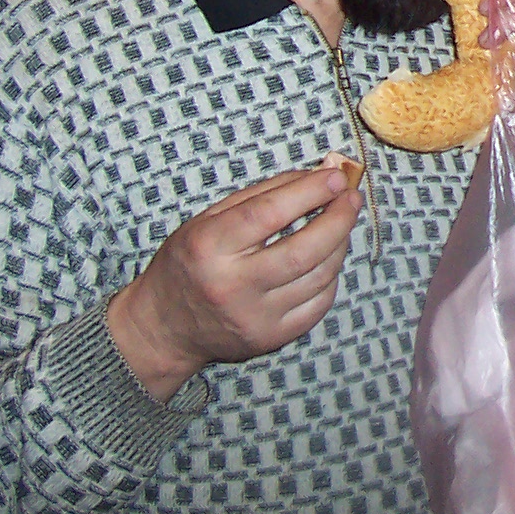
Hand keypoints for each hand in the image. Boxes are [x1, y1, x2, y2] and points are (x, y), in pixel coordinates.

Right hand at [106, 168, 361, 402]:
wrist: (164, 328)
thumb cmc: (189, 263)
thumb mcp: (208, 219)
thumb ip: (262, 195)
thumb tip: (318, 175)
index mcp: (209, 248)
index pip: (267, 214)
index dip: (309, 192)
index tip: (336, 178)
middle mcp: (232, 286)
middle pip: (303, 251)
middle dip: (338, 219)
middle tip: (351, 198)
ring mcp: (255, 317)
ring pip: (319, 276)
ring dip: (339, 244)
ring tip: (340, 223)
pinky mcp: (273, 338)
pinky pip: (319, 302)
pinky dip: (331, 274)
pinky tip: (327, 258)